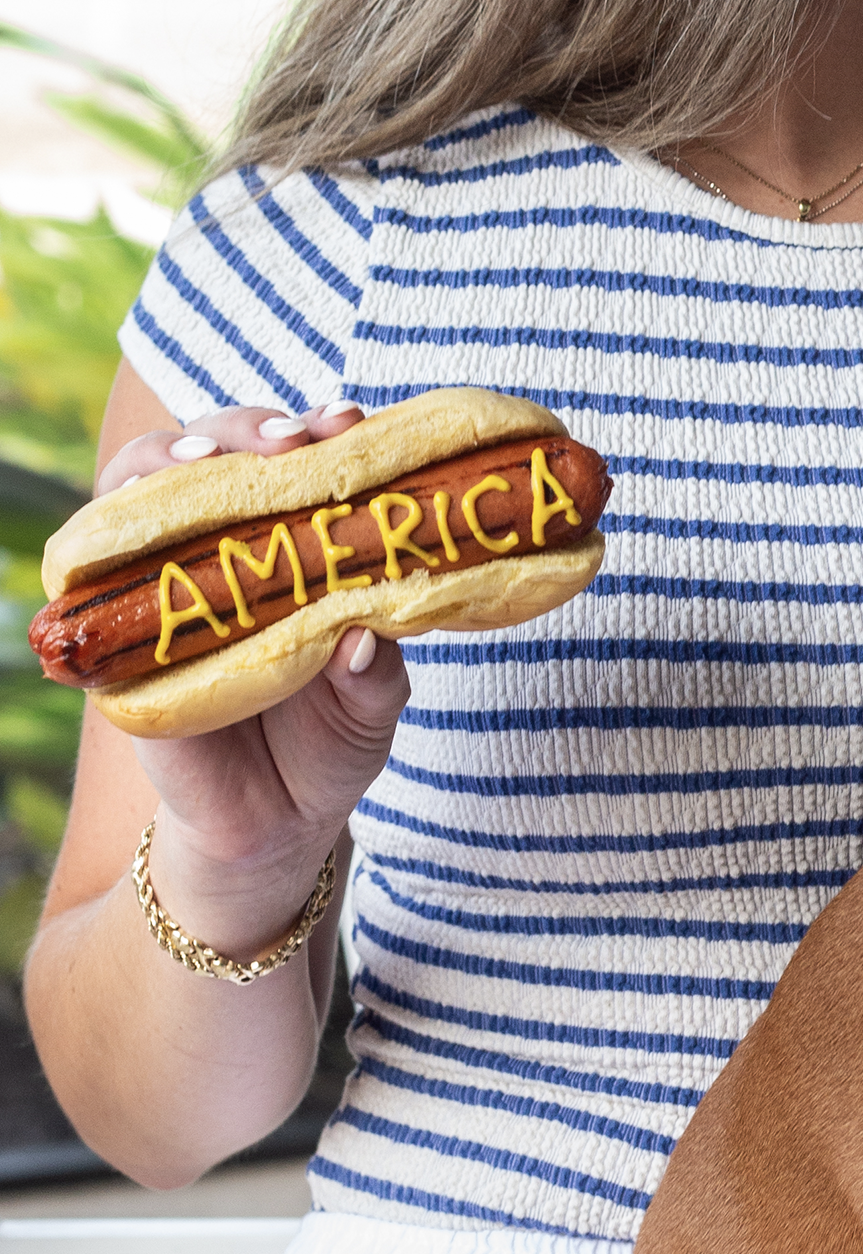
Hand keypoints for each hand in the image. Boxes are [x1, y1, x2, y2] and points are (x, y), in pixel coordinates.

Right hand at [96, 400, 409, 955]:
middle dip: (247, 432)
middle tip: (292, 442)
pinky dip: (106, 544)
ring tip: (205, 460)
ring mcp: (162, 585)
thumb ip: (377, 672)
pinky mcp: (115, 637)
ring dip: (167, 462)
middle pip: (213, 453)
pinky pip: (93, 577)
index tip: (350, 426)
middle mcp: (222, 550)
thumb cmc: (329, 744)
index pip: (294, 464)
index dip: (316, 434)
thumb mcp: (373, 708)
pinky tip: (134, 526)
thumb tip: (364, 636)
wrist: (275, 827)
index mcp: (292, 546)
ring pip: (141, 493)